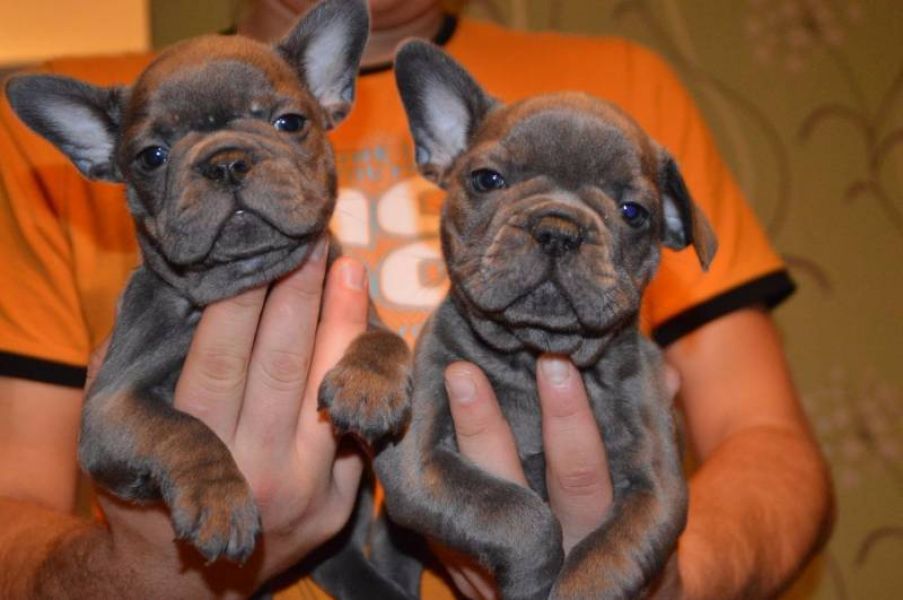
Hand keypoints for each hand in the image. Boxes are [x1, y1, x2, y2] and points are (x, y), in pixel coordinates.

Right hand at [87, 241, 370, 594]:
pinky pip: (358, 432)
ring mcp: (304, 491)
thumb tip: (159, 289)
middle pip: (284, 365)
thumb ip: (126, 366)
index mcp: (193, 450)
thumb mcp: (118, 434)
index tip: (262, 249)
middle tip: (317, 240)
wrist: (187, 588)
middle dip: (302, 296)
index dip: (244, 301)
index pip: (222, 359)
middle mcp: (253, 470)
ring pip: (329, 392)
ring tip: (351, 270)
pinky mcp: (339, 505)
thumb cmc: (146, 493)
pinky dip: (362, 380)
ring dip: (343, 325)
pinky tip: (369, 333)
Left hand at [438, 356, 680, 598]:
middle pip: (509, 490)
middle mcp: (548, 559)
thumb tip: (666, 374)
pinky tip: (407, 435)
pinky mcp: (467, 575)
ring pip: (464, 511)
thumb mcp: (657, 497)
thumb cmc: (633, 536)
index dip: (568, 419)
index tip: (553, 362)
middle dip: (483, 428)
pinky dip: (422, 485)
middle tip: (461, 371)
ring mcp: (502, 573)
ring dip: (441, 453)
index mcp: (600, 535)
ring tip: (423, 395)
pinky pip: (438, 531)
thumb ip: (655, 439)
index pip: (580, 475)